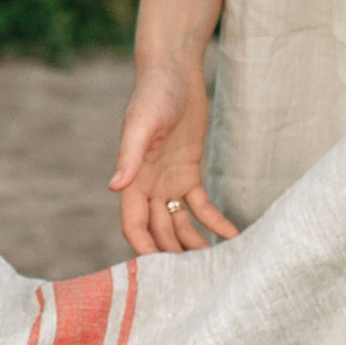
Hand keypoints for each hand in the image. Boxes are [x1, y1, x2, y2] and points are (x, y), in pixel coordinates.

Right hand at [109, 56, 238, 257]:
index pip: (134, 224)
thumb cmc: (154, 93)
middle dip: (175, 252)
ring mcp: (169, 180)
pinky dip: (214, 221)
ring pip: (179, 223)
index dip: (145, 248)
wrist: (175, 71)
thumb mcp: (143, 123)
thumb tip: (114, 186)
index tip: (163, 270)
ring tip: (216, 261)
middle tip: (199, 273)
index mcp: (132, 178)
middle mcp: (148, 185)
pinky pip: (200, 205)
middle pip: (159, 230)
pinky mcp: (189, 172)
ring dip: (194, 242)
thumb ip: (130, 155)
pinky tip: (231, 234)